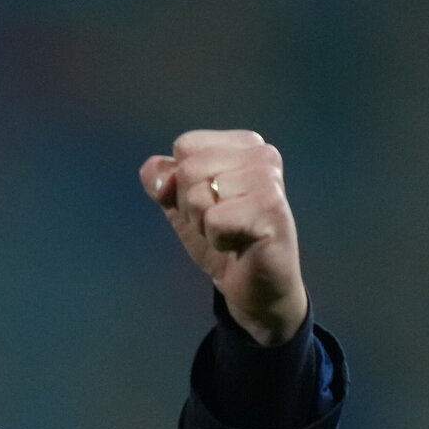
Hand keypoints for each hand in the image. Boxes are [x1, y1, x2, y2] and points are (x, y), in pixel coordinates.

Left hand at [140, 130, 307, 345]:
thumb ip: (162, 180)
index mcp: (245, 143)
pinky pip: (214, 219)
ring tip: (230, 232)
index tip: (210, 202)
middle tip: (219, 222)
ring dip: (204, 224)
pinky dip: (217, 239)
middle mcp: (263, 154)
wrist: (255, 285)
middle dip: (191, 205)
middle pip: (189, 169)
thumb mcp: (182, 204)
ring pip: (199, 194)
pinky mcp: (271, 209)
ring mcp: (269, 180)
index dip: (182, 183)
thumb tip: (156, 174)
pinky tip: (239, 243)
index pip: (186, 146)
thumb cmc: (224, 237)